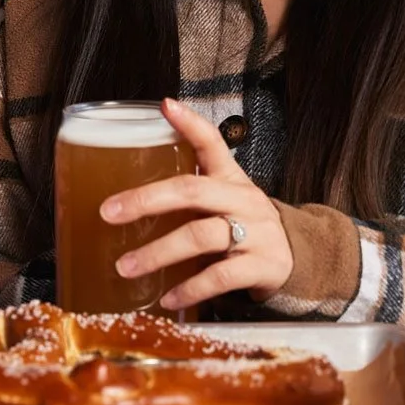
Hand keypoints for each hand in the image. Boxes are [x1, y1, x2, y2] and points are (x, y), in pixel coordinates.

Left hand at [101, 97, 293, 310]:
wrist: (296, 261)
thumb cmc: (244, 228)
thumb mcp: (223, 203)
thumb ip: (188, 197)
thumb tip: (123, 205)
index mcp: (231, 178)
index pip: (213, 142)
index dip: (190, 123)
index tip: (165, 106)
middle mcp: (243, 199)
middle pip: (193, 190)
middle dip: (146, 200)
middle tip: (108, 212)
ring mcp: (256, 232)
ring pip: (202, 236)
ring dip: (159, 252)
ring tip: (126, 267)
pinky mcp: (262, 265)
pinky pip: (220, 276)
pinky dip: (190, 289)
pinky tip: (168, 299)